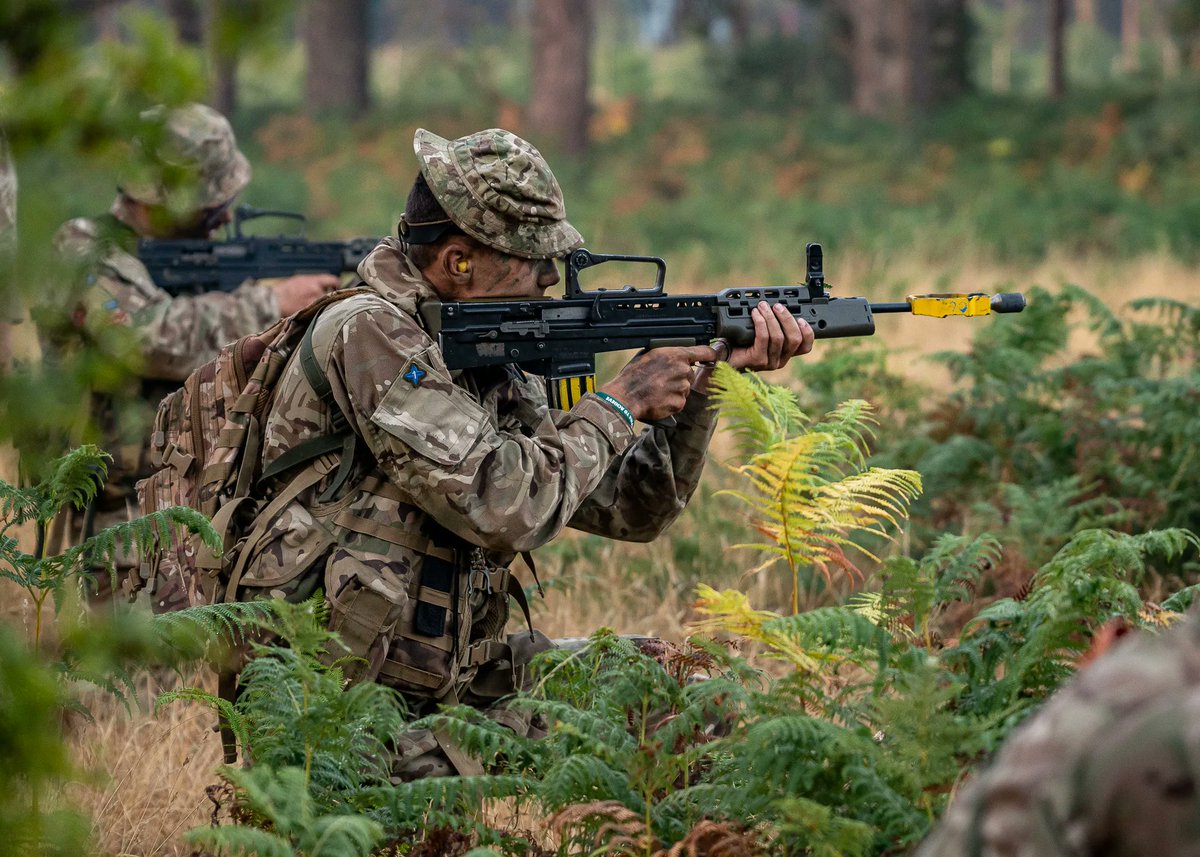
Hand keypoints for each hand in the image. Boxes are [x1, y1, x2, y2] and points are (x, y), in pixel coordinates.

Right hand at [273, 273, 339, 315]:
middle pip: (332, 295)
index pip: (333, 281)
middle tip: (327, 299)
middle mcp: (316, 291)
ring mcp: (314, 302)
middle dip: (330, 297)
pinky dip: (319, 312)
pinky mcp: (310, 313)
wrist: (274, 301)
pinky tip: (313, 312)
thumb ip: (314, 281)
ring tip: (318, 307)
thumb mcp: (300, 279)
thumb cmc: (285, 290)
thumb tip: (325, 284)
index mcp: (314, 281)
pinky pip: (319, 312)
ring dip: (325, 306)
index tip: (337, 286)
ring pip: (326, 305)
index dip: (336, 284)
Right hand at [600, 345, 717, 422]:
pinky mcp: (679, 403)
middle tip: (662, 381)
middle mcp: (682, 370)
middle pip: (690, 374)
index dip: (709, 355)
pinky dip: (671, 403)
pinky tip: (659, 400)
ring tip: (658, 391)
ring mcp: (682, 388)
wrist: (625, 397)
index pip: (703, 352)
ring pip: (685, 389)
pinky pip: (680, 402)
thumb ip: (666, 353)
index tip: (713, 357)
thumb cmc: (633, 376)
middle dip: (680, 378)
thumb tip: (673, 353)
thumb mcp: (648, 355)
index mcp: (674, 355)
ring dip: (675, 391)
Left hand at [727, 301, 813, 370]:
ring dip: (772, 317)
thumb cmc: (740, 345)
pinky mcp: (758, 360)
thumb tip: (779, 305)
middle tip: (778, 306)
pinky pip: (764, 337)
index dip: (808, 332)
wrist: (722, 359)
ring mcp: (769, 362)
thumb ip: (774, 326)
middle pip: (795, 339)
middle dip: (788, 319)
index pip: (805, 347)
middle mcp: (780, 360)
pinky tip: (755, 314)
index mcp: (784, 354)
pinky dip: (761, 322)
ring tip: (763, 306)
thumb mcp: (761, 335)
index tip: (802, 318)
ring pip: (779, 337)